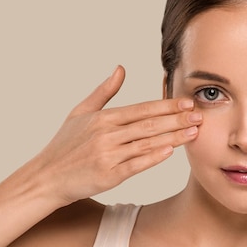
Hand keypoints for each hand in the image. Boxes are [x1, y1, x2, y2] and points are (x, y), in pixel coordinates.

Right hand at [35, 65, 200, 205]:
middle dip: (177, 119)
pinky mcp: (109, 176)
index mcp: (103, 118)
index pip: (142, 109)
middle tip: (200, 115)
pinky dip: (154, 157)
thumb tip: (121, 68)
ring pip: (147, 144)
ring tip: (194, 132)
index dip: (167, 105)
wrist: (46, 177)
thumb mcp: (80, 112)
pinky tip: (171, 151)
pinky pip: (136, 165)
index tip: (188, 102)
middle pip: (149, 125)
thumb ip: (104, 91)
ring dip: (173, 137)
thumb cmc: (64, 146)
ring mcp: (108, 155)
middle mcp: (106, 134)